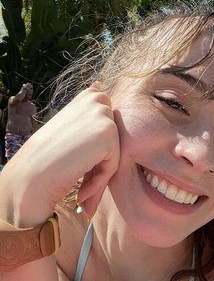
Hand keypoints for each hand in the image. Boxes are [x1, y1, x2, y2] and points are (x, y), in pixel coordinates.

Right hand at [0, 85, 119, 223]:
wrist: (31, 176)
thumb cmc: (47, 158)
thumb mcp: (69, 130)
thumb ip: (89, 118)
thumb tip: (101, 89)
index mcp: (86, 97)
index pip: (109, 117)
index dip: (99, 138)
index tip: (78, 153)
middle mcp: (95, 100)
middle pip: (116, 137)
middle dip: (102, 156)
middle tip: (78, 172)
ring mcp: (102, 114)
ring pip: (115, 152)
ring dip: (99, 171)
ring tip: (79, 184)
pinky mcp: (107, 132)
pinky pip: (114, 164)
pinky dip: (99, 181)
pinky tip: (81, 190)